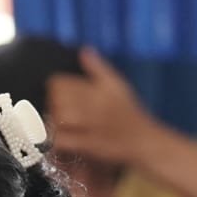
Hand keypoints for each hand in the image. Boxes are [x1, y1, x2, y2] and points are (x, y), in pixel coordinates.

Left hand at [46, 47, 160, 165]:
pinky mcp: (90, 145)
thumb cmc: (130, 113)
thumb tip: (84, 51)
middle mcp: (94, 105)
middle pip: (57, 99)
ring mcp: (92, 125)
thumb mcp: (118, 85)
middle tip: (56, 112)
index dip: (55, 88)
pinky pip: (64, 140)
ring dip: (53, 121)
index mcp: (96, 88)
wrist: (144, 141)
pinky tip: (61, 140)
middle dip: (52, 105)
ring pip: (59, 118)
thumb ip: (98, 67)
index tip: (59, 95)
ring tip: (58, 125)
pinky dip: (58, 140)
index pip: (59, 82)